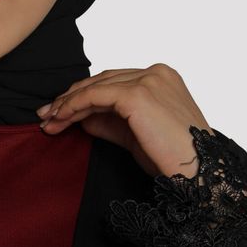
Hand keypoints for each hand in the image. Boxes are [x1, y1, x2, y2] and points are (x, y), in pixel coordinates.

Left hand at [37, 64, 211, 178]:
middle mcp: (156, 72)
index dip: (85, 96)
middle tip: (47, 116)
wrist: (199, 173)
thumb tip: (81, 119)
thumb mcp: (135, 137)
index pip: (114, 82)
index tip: (61, 113)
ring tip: (49, 121)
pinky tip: (60, 118)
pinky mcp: (138, 94)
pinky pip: (96, 96)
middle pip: (103, 80)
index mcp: (161, 78)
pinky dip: (74, 106)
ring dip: (68, 104)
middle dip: (71, 98)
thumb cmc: (174, 160)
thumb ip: (110, 123)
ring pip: (97, 86)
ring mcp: (148, 80)